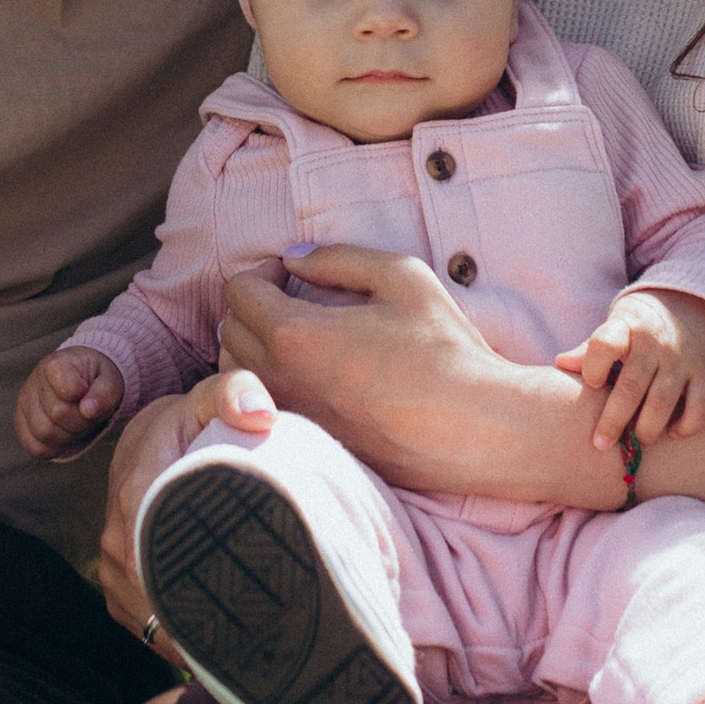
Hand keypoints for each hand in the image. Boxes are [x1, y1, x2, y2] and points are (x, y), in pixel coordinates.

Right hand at [17, 343, 125, 461]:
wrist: (81, 382)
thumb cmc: (96, 380)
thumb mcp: (109, 381)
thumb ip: (104, 393)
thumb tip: (88, 410)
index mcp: (56, 364)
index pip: (69, 389)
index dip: (87, 399)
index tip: (91, 394)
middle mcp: (34, 381)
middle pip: (58, 414)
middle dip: (81, 420)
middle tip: (89, 413)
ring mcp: (24, 403)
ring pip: (44, 434)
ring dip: (69, 435)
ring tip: (77, 422)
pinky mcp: (21, 424)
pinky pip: (36, 448)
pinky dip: (56, 447)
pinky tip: (65, 433)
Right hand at [95, 368, 274, 641]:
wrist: (147, 440)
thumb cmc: (187, 423)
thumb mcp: (208, 399)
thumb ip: (234, 393)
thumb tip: (260, 412)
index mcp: (137, 495)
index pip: (160, 563)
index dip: (202, 596)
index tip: (247, 610)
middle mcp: (117, 538)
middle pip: (160, 601)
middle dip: (206, 624)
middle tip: (259, 636)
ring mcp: (112, 566)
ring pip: (151, 619)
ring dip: (191, 632)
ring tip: (242, 644)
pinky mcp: (116, 586)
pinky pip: (143, 623)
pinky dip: (175, 634)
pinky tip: (213, 640)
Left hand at [217, 246, 607, 501]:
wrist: (475, 427)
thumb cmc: (444, 350)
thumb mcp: (401, 278)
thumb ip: (338, 258)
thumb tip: (295, 257)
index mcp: (295, 334)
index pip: (238, 292)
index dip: (261, 272)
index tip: (289, 273)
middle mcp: (281, 380)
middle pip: (230, 332)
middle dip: (253, 308)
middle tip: (292, 299)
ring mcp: (292, 419)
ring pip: (239, 375)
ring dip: (256, 348)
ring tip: (300, 338)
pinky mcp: (309, 445)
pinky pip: (265, 407)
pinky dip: (271, 386)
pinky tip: (312, 377)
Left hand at [555, 288, 704, 455]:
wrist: (691, 304)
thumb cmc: (639, 328)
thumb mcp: (615, 327)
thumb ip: (590, 349)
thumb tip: (561, 364)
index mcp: (626, 328)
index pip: (605, 344)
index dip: (594, 367)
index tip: (592, 385)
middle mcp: (654, 343)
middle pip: (631, 386)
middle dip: (614, 420)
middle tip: (601, 444)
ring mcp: (683, 358)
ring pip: (662, 402)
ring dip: (647, 430)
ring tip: (636, 446)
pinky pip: (699, 407)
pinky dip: (686, 427)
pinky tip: (671, 434)